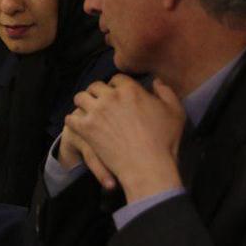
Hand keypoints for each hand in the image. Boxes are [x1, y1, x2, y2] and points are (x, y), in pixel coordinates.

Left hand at [66, 75, 186, 201]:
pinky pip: (71, 118)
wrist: (148, 166)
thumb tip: (156, 81)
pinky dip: (74, 121)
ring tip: (88, 112)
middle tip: (100, 103)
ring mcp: (97, 112)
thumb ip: (166, 92)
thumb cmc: (164, 141)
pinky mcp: (87, 128)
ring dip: (84, 104)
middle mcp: (111, 97)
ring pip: (80, 98)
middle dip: (97, 93)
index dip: (116, 86)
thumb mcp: (175, 113)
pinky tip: (80, 126)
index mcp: (131, 90)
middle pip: (95, 86)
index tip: (117, 95)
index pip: (116, 79)